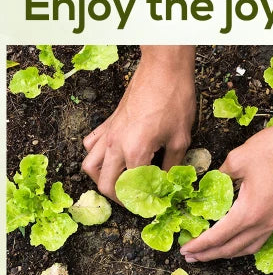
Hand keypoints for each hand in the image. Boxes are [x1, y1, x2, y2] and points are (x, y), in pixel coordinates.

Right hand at [82, 46, 195, 200]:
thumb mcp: (181, 137)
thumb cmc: (175, 99)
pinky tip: (112, 156)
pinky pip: (92, 145)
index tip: (152, 205)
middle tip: (135, 199)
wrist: (164, 69)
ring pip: (90, 166)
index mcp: (135, 152)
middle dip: (119, 197)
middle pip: (105, 184)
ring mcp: (108, 133)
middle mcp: (116, 145)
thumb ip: (173, 164)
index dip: (143, 201)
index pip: (132, 188)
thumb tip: (170, 181)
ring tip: (120, 182)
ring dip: (102, 179)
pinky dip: (96, 156)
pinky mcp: (108, 122)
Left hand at [180, 117, 272, 260]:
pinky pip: (259, 239)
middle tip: (191, 256)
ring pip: (248, 247)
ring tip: (212, 252)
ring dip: (227, 252)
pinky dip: (244, 244)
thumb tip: (211, 181)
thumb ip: (221, 173)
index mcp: (248, 213)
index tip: (184, 249)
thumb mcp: (240, 157)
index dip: (199, 244)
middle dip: (209, 254)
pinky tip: (239, 237)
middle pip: (231, 248)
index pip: (217, 236)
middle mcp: (262, 223)